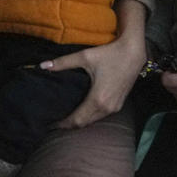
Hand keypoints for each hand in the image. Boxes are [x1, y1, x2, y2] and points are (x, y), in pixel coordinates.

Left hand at [40, 0, 147, 126]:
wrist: (134, 52)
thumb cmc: (110, 54)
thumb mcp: (85, 57)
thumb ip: (62, 63)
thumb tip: (42, 65)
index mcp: (97, 99)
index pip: (77, 120)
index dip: (63, 124)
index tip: (50, 123)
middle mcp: (107, 108)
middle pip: (85, 123)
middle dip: (69, 124)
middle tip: (55, 121)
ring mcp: (115, 107)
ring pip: (94, 120)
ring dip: (81, 121)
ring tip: (66, 117)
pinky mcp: (119, 104)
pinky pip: (101, 115)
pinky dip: (90, 116)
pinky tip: (82, 110)